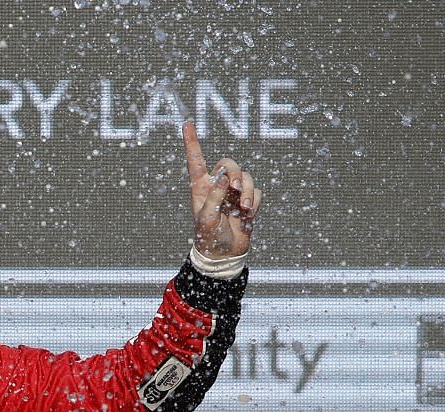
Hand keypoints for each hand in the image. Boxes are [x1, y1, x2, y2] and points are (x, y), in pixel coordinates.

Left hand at [183, 121, 260, 258]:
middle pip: (229, 164)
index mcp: (200, 188)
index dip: (192, 142)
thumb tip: (226, 175)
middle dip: (236, 173)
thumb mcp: (207, 217)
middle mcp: (217, 186)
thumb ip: (214, 195)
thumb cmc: (209, 237)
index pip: (196, 161)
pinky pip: (257, 192)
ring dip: (248, 192)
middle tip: (236, 189)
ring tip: (244, 209)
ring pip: (247, 178)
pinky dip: (255, 201)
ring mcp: (233, 194)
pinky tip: (248, 215)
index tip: (187, 123)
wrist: (224, 255)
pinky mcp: (248, 202)